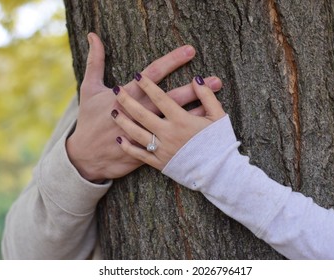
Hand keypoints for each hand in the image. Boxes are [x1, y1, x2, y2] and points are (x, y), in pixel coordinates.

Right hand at [66, 33, 222, 181]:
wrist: (85, 156)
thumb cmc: (89, 120)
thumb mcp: (89, 89)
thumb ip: (95, 62)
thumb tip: (93, 36)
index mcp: (126, 96)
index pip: (153, 74)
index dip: (172, 62)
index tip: (189, 52)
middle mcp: (139, 114)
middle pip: (170, 98)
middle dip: (193, 88)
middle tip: (215, 80)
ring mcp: (145, 133)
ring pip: (174, 120)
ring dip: (195, 110)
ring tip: (213, 105)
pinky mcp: (148, 151)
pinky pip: (172, 141)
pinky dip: (185, 136)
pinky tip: (201, 131)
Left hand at [111, 73, 225, 170]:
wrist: (219, 172)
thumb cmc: (220, 143)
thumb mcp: (218, 117)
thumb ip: (206, 97)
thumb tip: (197, 80)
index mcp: (182, 120)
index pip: (160, 98)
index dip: (148, 86)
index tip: (138, 75)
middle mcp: (168, 134)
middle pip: (142, 114)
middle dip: (127, 100)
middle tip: (116, 90)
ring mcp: (162, 149)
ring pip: (136, 133)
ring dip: (123, 122)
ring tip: (113, 112)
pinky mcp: (160, 163)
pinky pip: (140, 155)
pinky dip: (128, 147)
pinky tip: (120, 139)